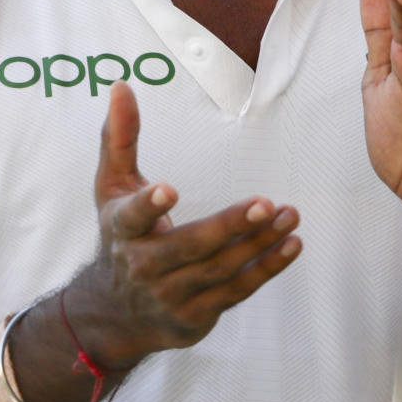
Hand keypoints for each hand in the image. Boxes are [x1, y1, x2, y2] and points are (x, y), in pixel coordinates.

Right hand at [84, 81, 301, 368]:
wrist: (114, 313)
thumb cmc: (121, 236)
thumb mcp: (111, 187)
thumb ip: (118, 138)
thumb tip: (121, 86)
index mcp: (121, 230)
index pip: (132, 218)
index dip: (149, 205)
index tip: (169, 190)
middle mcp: (144, 266)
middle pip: (191, 246)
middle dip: (229, 225)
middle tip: (264, 202)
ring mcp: (171, 294)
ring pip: (220, 269)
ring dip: (258, 243)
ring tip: (289, 214)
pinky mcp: (196, 314)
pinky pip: (237, 291)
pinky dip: (267, 269)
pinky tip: (290, 244)